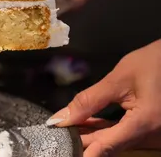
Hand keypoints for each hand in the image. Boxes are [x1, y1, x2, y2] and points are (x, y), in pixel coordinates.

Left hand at [46, 39, 160, 156]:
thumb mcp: (116, 80)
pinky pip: (123, 134)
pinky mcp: (150, 130)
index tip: (63, 145)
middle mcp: (153, 137)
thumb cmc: (149, 64)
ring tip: (68, 127)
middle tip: (60, 133)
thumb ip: (89, 100)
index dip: (82, 148)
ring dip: (92, 134)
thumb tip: (62, 118)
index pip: (107, 146)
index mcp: (146, 124)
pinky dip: (105, 129)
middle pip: (110, 145)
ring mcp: (153, 135)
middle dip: (84, 139)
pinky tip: (87, 123)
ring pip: (116, 141)